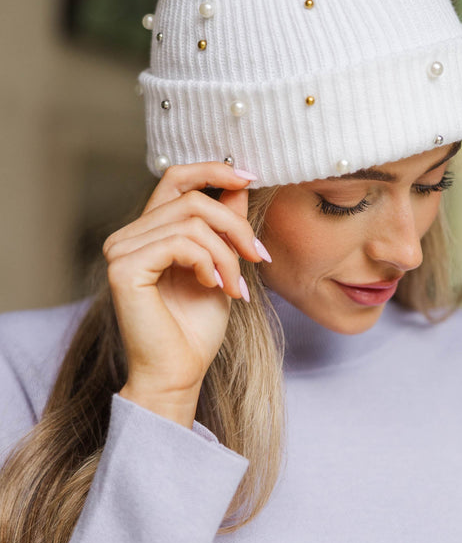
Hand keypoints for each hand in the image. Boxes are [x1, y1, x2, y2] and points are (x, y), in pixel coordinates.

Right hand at [102, 162, 269, 426]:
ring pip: (192, 221)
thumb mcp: (221, 263)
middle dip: (235, 225)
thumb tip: (239, 181)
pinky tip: (214, 287)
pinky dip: (208, 263)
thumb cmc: (196, 326)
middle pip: (192, 199)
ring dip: (227, 254)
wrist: (180, 372)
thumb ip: (224, 224)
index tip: (250, 177)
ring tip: (237, 287)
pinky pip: (180, 243)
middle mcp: (128, 235)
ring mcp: (121, 250)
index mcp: (148, 230)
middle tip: (259, 257)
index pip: (175, 177)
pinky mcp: (124, 268)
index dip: (213, 170)